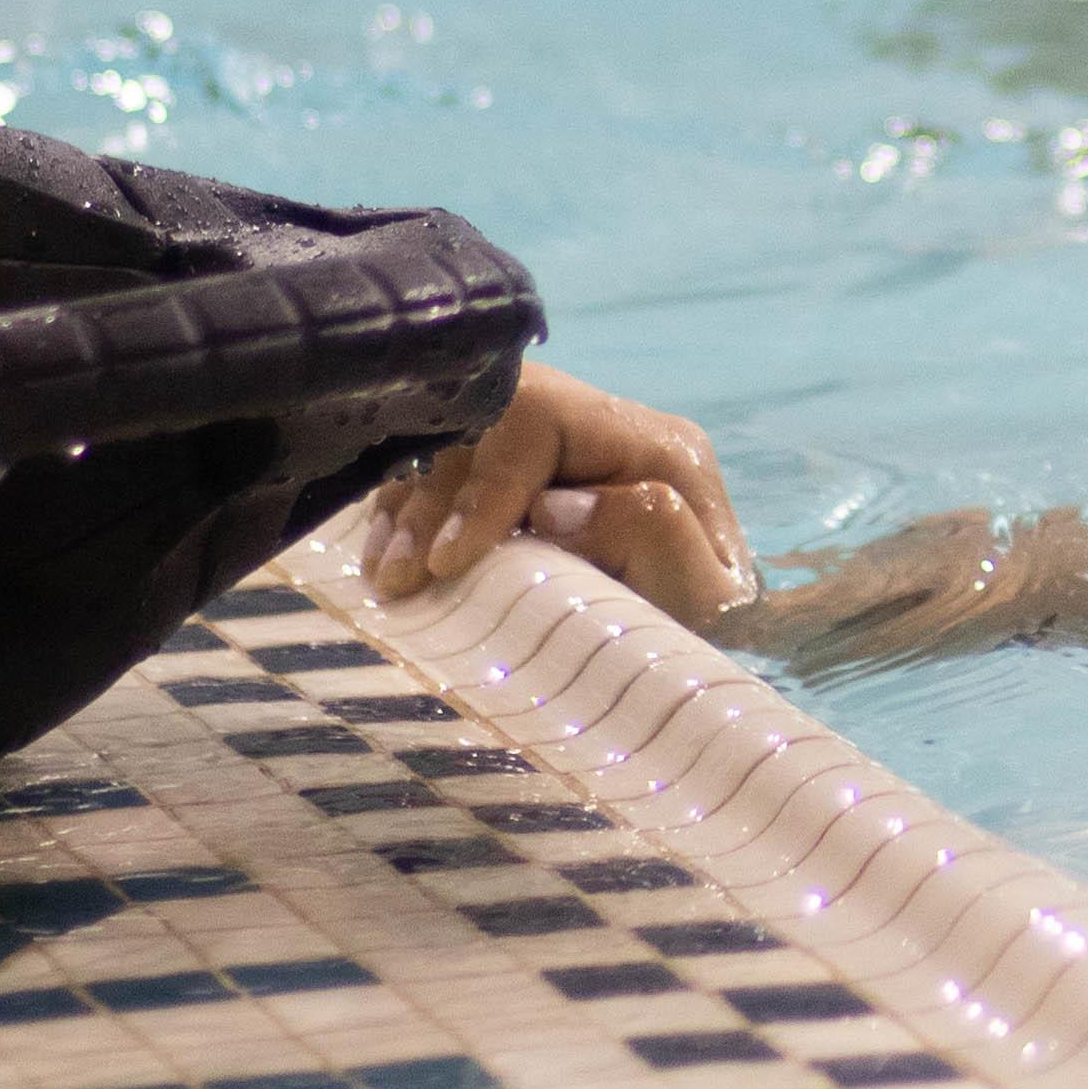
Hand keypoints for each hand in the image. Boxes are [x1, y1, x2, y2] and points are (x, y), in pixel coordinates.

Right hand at [357, 361, 755, 621]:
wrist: (698, 666)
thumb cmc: (704, 634)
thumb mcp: (699, 596)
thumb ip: (652, 534)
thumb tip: (555, 504)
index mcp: (657, 446)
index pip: (544, 422)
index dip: (486, 487)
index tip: (449, 559)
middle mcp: (606, 431)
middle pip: (489, 424)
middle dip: (436, 499)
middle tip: (400, 578)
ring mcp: (557, 453)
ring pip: (458, 444)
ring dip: (412, 509)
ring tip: (388, 580)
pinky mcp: (517, 481)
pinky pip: (444, 471)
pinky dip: (406, 511)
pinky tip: (383, 557)